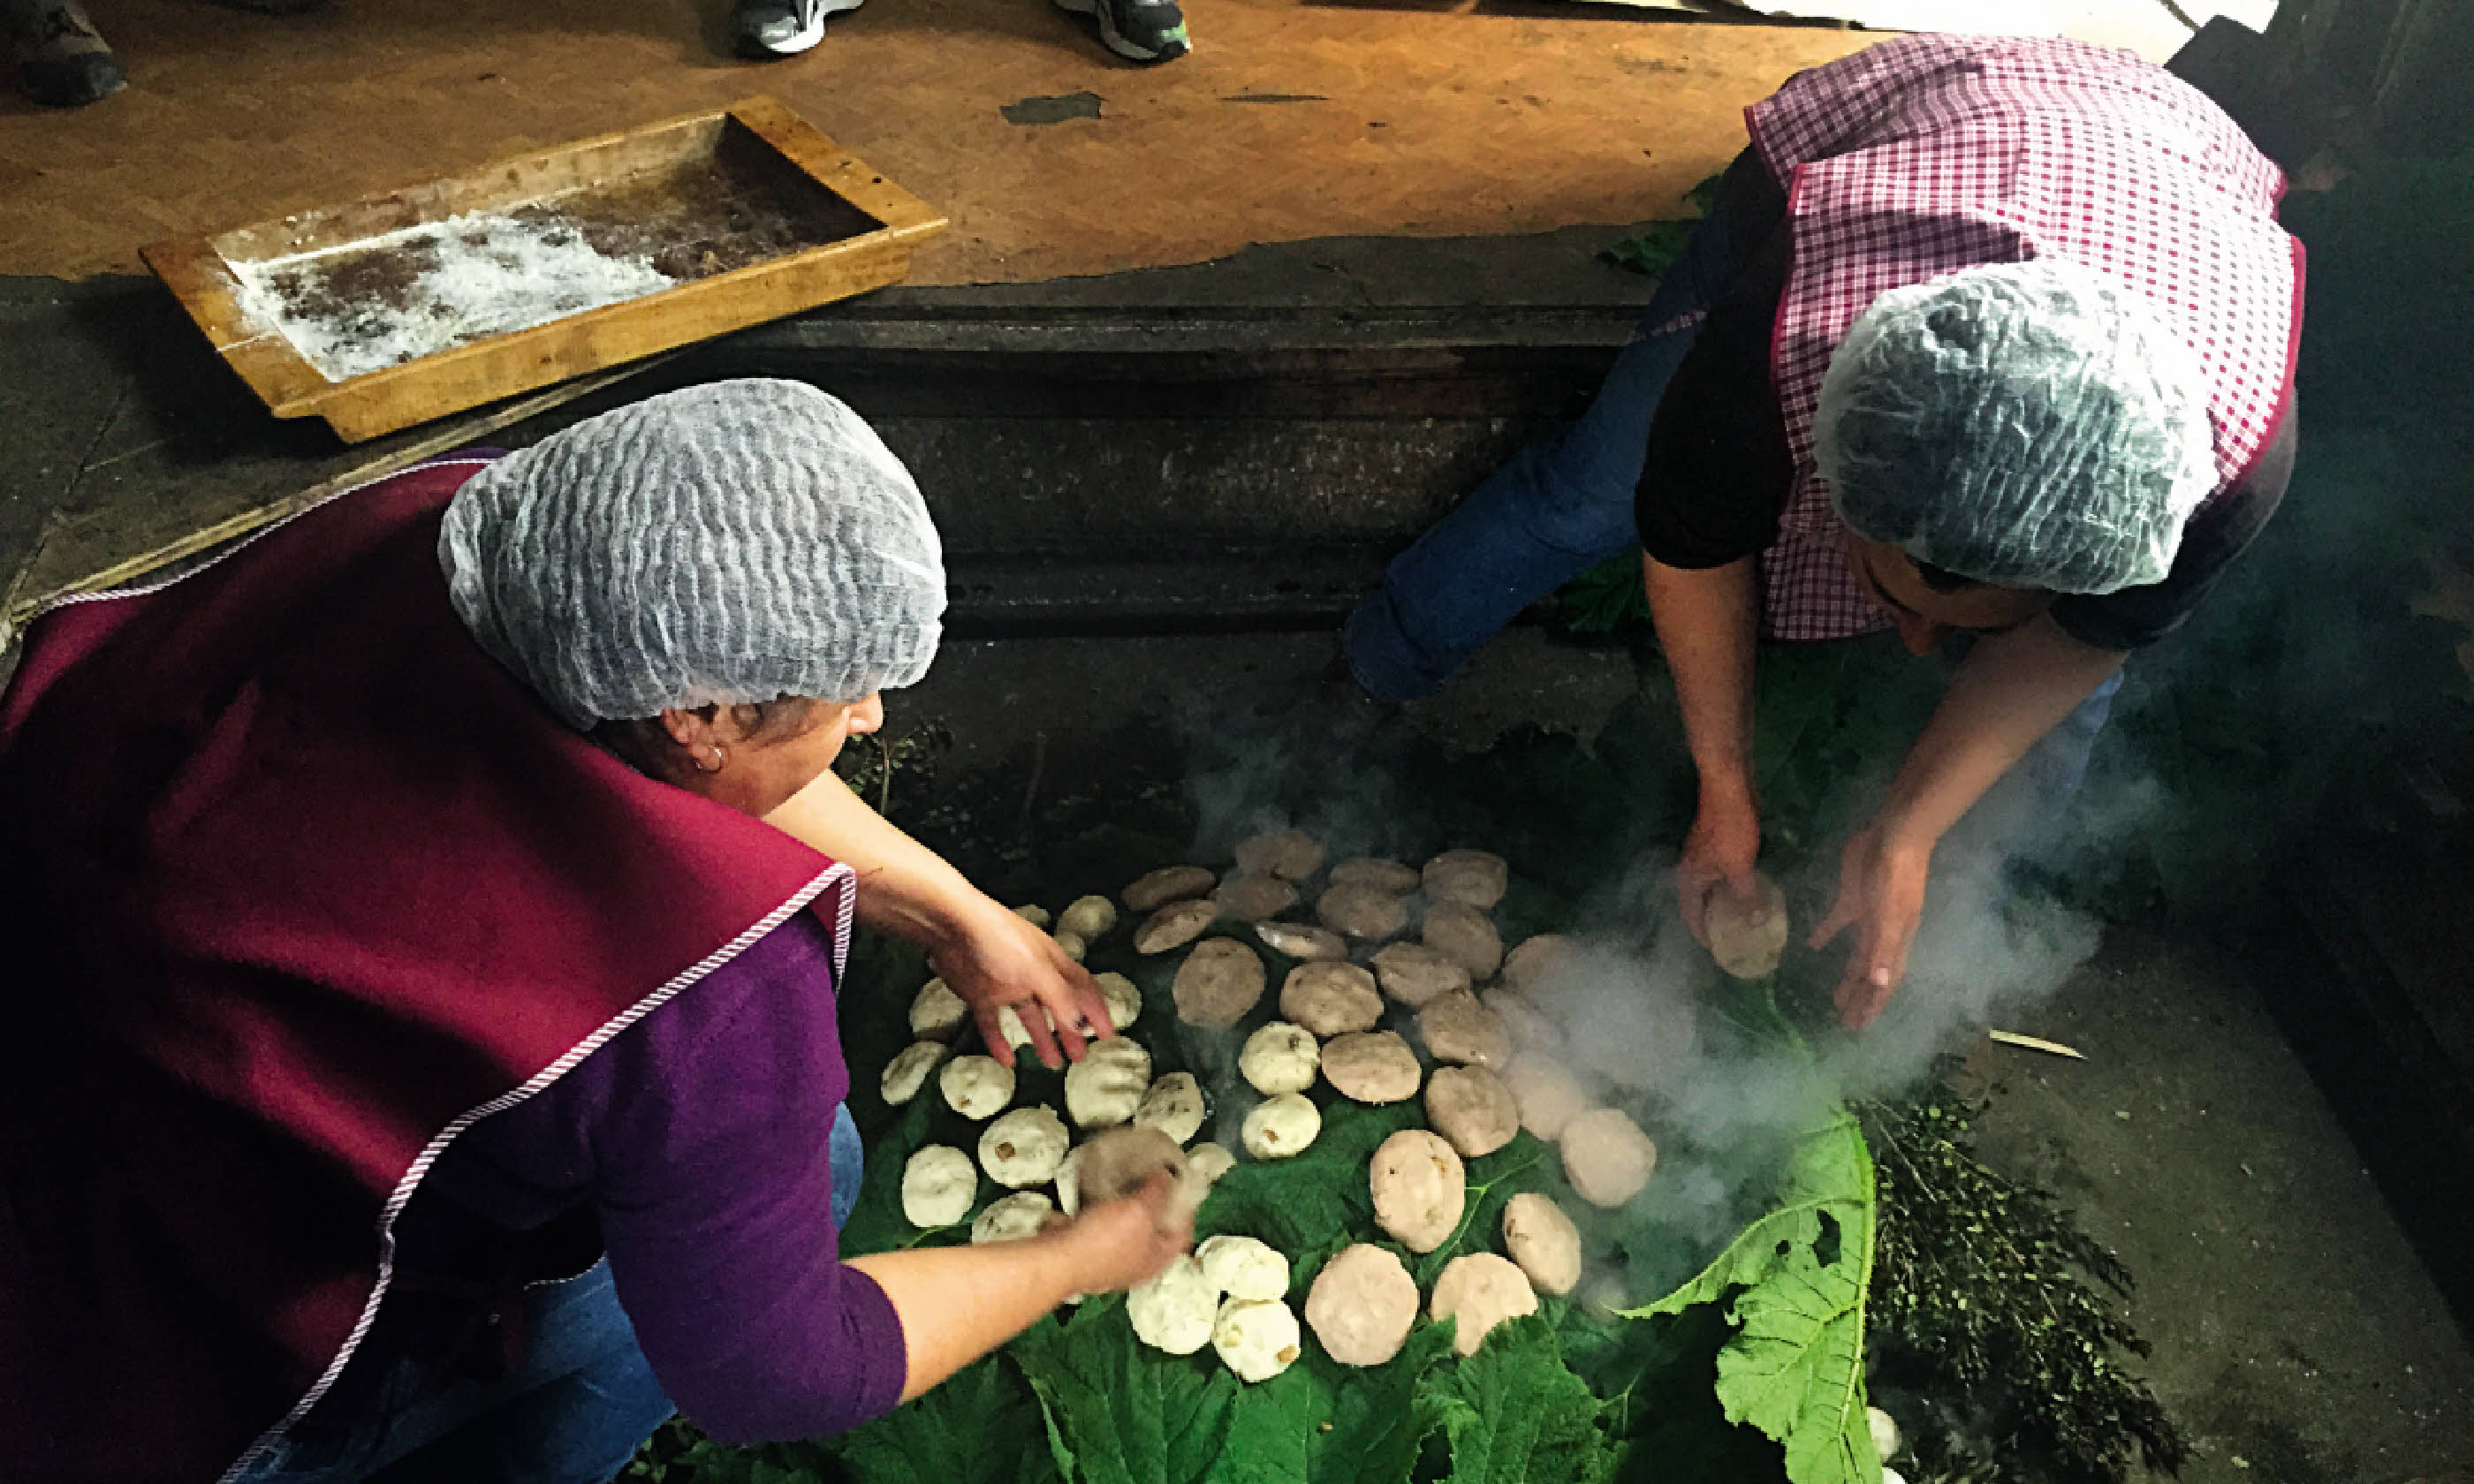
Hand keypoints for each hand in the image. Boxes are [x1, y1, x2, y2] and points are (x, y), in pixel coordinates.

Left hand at [930, 904, 1115, 1070]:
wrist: (952, 927)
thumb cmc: (1000, 941)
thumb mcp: (1037, 970)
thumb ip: (1061, 998)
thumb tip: (1082, 1026)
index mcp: (1053, 964)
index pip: (1082, 989)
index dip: (1096, 1011)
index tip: (1107, 1035)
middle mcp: (1033, 976)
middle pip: (1059, 1006)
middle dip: (1071, 1031)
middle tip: (1080, 1057)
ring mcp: (1006, 986)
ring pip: (1030, 1017)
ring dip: (1042, 1039)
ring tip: (1052, 1063)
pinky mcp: (980, 995)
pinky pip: (993, 1023)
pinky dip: (1000, 1043)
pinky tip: (1007, 1061)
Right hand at [1058, 1174, 1191, 1292]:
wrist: (1058, 1259)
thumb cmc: (1103, 1241)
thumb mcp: (1139, 1209)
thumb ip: (1157, 1191)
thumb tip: (1167, 1175)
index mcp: (1156, 1260)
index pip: (1182, 1234)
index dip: (1185, 1210)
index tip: (1182, 1187)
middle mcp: (1136, 1264)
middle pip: (1154, 1231)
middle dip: (1155, 1205)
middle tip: (1155, 1180)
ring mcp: (1111, 1259)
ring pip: (1127, 1227)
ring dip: (1128, 1205)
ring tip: (1130, 1180)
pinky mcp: (1089, 1250)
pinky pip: (1102, 1225)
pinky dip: (1105, 1208)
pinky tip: (1103, 1190)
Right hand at [1677, 782, 1763, 948]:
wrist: (1730, 788)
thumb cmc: (1730, 829)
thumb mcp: (1739, 867)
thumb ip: (1746, 897)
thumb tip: (1755, 924)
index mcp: (1689, 878)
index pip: (1690, 916)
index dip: (1702, 935)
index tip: (1717, 950)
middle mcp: (1691, 869)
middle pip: (1698, 903)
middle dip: (1713, 921)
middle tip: (1732, 938)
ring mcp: (1703, 856)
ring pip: (1711, 888)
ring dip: (1723, 903)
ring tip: (1741, 919)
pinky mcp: (1716, 845)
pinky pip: (1721, 874)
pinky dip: (1731, 886)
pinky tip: (1749, 890)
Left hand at [1807, 818, 1933, 1030]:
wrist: (1893, 835)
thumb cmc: (1895, 876)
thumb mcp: (1890, 914)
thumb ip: (1883, 949)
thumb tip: (1879, 985)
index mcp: (1893, 942)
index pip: (1882, 983)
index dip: (1872, 1006)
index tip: (1859, 1027)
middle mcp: (1882, 935)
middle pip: (1869, 975)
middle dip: (1859, 999)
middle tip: (1845, 1022)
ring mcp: (1867, 917)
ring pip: (1856, 955)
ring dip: (1846, 976)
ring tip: (1834, 997)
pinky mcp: (1851, 898)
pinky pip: (1836, 922)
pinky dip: (1825, 934)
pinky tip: (1811, 945)